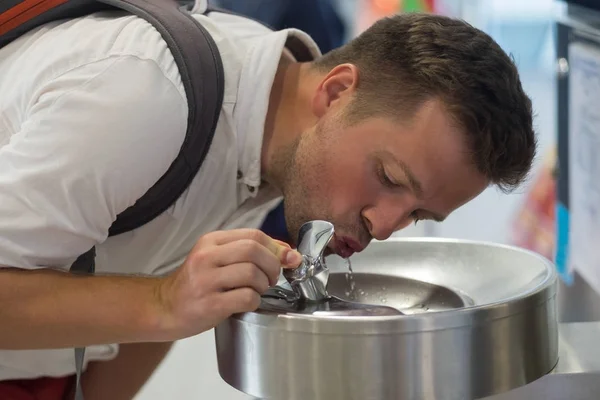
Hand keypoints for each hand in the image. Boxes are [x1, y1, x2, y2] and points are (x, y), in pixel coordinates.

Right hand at [155, 229, 301, 339]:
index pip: (254, 235)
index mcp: (211, 241)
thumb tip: (289, 253)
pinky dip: (255, 301)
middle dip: (272, 265)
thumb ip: (251, 252)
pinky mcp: (209, 304)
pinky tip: (246, 302)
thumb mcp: (219, 259)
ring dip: (264, 284)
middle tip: (271, 278)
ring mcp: (206, 281)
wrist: (165, 307)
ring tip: (257, 290)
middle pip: (254, 251)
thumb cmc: (197, 283)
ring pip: (252, 273)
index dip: (276, 248)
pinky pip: (246, 297)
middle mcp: (207, 257)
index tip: (284, 259)